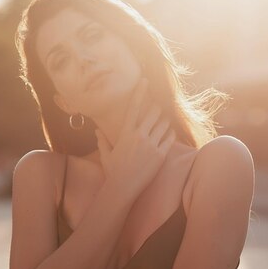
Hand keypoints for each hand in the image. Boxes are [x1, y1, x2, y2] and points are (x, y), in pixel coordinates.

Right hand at [94, 78, 174, 200]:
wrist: (123, 188)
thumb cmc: (112, 171)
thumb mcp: (106, 154)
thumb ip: (103, 140)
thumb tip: (97, 130)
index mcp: (125, 133)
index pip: (134, 107)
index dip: (140, 92)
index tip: (145, 81)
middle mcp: (139, 136)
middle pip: (153, 112)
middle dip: (157, 108)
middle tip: (157, 108)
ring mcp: (151, 145)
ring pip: (164, 124)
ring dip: (164, 120)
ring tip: (163, 121)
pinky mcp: (160, 155)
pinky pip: (170, 137)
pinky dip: (170, 133)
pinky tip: (168, 133)